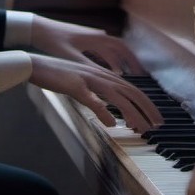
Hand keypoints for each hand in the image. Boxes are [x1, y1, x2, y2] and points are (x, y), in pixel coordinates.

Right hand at [28, 54, 162, 132]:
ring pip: (117, 97)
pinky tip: (112, 124)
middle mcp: (100, 76)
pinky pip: (93, 100)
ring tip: (141, 128)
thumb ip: (97, 98)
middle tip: (158, 125)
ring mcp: (89, 80)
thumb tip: (110, 116)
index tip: (156, 118)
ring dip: (132, 114)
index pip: (132, 89)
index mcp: (103, 76)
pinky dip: (104, 112)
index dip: (146, 104)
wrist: (37, 65)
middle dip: (147, 109)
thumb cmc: (58, 76)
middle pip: (131, 92)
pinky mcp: (75, 86)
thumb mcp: (82, 87)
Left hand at [30, 16, 143, 73]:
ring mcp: (92, 35)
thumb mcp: (72, 57)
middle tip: (141, 75)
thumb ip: (91, 67)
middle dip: (132, 61)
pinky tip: (109, 68)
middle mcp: (98, 35)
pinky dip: (110, 58)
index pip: (122, 51)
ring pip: (112, 48)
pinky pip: (104, 48)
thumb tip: (109, 79)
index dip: (133, 63)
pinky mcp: (85, 38)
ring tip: (128, 74)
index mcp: (97, 38)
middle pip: (121, 48)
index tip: (141, 74)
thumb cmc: (53, 41)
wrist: (38, 28)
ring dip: (121, 60)